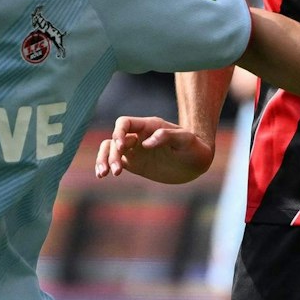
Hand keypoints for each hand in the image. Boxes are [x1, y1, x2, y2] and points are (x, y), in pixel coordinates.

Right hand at [93, 115, 214, 183]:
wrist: (197, 161)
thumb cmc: (194, 146)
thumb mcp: (186, 140)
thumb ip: (167, 136)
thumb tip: (146, 142)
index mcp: (148, 127)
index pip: (124, 123)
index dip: (118, 133)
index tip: (122, 147)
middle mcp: (138, 137)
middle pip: (114, 139)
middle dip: (111, 154)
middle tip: (117, 171)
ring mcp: (136, 150)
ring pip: (110, 150)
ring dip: (104, 160)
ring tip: (104, 175)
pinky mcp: (136, 164)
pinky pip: (116, 162)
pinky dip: (106, 167)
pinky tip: (102, 175)